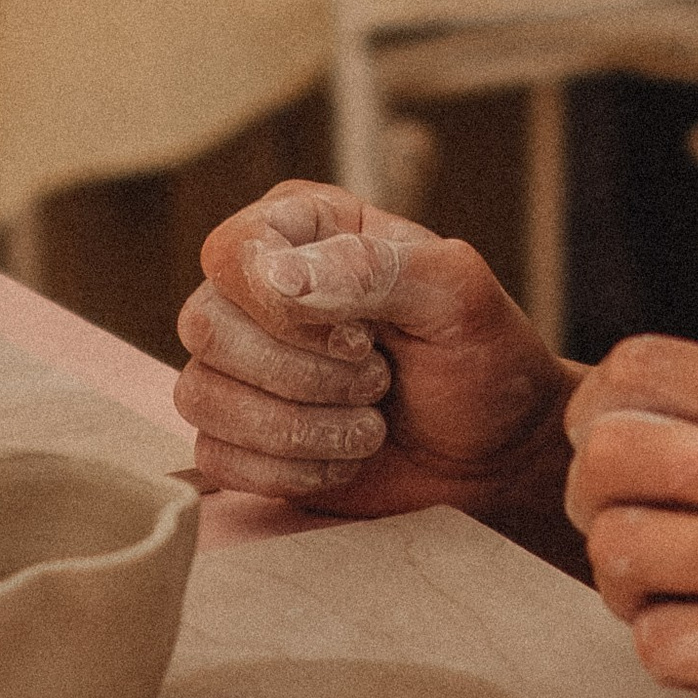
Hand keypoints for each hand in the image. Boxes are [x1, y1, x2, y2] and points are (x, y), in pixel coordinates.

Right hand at [176, 180, 576, 529]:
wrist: (496, 452)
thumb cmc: (483, 359)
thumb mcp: (456, 297)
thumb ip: (374, 268)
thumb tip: (277, 276)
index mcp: (304, 227)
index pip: (234, 251)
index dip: (284, 308)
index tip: (363, 338)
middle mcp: (257, 289)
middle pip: (205, 326)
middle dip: (303, 375)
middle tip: (379, 381)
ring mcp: (240, 363)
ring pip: (201, 396)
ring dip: (301, 428)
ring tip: (371, 425)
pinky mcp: (238, 434)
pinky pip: (216, 456)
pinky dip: (291, 470)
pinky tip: (345, 457)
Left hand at [563, 336, 697, 697]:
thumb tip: (606, 415)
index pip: (643, 364)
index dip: (597, 414)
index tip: (617, 465)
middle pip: (609, 451)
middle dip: (591, 504)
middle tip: (628, 544)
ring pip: (618, 548)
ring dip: (624, 591)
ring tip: (676, 603)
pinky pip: (656, 642)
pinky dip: (671, 658)